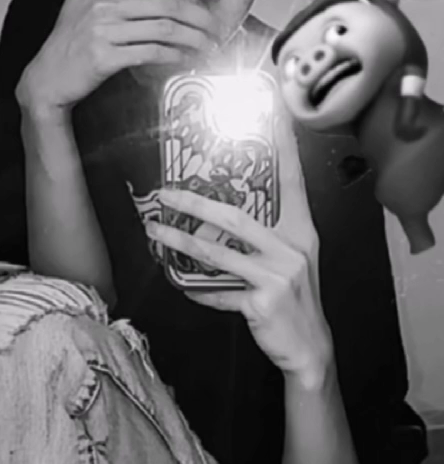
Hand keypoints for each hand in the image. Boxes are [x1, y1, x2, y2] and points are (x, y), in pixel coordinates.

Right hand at [16, 0, 221, 117]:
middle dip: (200, 16)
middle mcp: (105, 5)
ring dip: (193, 39)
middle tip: (216, 26)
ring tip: (207, 46)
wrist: (47, 79)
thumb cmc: (66, 40)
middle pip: (167, 3)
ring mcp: (104, 31)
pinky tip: (185, 59)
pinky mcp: (106, 58)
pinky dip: (174, 57)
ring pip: (164, 29)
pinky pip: (151, 53)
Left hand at [147, 104, 333, 384]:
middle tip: (165, 193)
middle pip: (236, 216)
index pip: (291, 181)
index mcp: (301, 230)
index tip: (272, 114)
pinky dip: (198, 289)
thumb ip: (260, 238)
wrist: (309, 348)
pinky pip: (219, 292)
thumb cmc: (293, 300)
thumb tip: (216, 219)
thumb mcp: (287, 261)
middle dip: (195, 202)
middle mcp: (293, 247)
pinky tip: (181, 285)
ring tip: (155, 233)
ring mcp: (279, 274)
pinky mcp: (263, 301)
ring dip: (181, 243)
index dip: (282, 147)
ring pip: (218, 253)